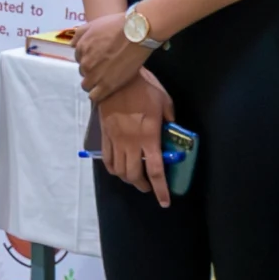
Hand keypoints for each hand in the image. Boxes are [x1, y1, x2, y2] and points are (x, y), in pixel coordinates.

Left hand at [75, 10, 152, 100]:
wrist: (136, 34)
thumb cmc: (117, 25)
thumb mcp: (93, 24)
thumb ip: (80, 34)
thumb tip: (72, 44)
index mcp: (81, 48)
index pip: (79, 59)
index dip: (89, 58)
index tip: (99, 58)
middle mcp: (85, 63)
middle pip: (83, 72)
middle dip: (91, 70)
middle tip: (105, 67)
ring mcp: (95, 75)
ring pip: (87, 86)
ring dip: (94, 83)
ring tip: (106, 79)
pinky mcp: (107, 85)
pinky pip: (95, 96)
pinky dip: (98, 94)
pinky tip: (105, 90)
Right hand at [97, 70, 175, 205]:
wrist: (116, 78)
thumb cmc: (144, 88)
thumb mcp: (164, 102)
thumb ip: (170, 119)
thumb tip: (173, 131)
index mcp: (149, 138)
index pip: (155, 171)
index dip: (160, 189)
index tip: (164, 202)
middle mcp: (131, 144)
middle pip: (134, 176)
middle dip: (143, 186)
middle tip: (149, 187)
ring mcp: (116, 141)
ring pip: (120, 171)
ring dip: (128, 179)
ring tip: (135, 178)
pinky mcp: (105, 136)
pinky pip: (108, 160)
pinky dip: (114, 169)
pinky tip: (119, 169)